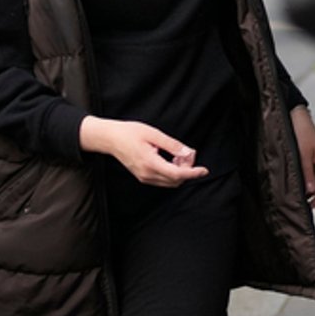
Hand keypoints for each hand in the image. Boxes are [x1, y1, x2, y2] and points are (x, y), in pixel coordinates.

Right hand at [80, 118, 207, 186]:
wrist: (110, 139)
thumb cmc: (129, 132)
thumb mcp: (153, 134)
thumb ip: (172, 145)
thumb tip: (188, 153)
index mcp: (150, 163)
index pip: (177, 174)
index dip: (193, 173)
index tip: (204, 170)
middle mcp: (147, 174)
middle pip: (175, 180)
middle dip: (187, 170)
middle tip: (189, 154)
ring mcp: (144, 177)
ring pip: (169, 182)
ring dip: (180, 172)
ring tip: (179, 155)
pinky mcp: (143, 177)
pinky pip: (162, 180)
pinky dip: (171, 173)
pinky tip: (172, 160)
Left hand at [291, 106, 314, 211]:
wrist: (295, 116)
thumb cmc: (301, 132)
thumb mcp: (303, 154)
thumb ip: (307, 173)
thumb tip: (310, 190)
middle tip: (307, 208)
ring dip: (311, 190)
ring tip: (301, 199)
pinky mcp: (308, 158)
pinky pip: (310, 174)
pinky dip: (306, 182)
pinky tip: (299, 186)